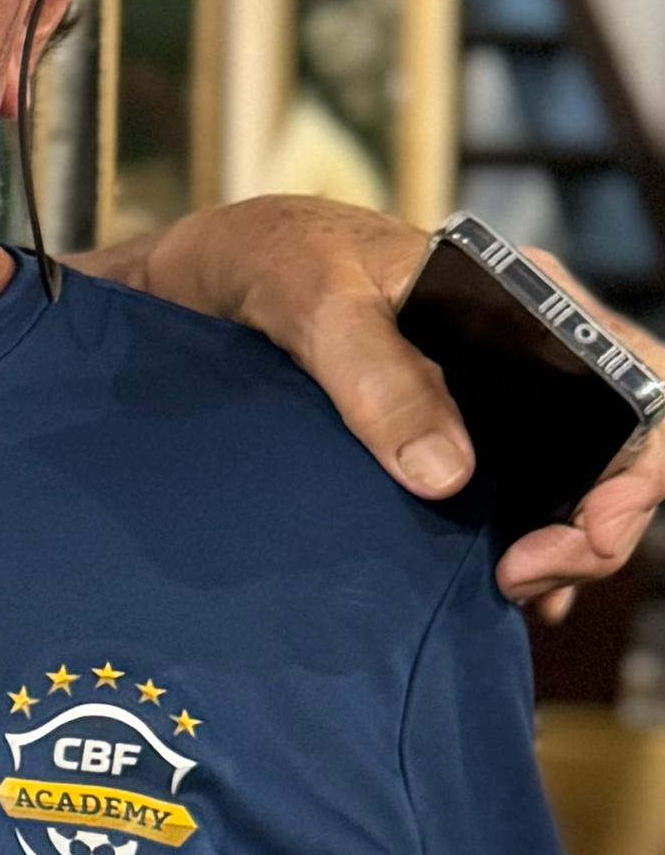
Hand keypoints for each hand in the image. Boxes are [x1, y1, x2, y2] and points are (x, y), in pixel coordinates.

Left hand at [102, 196, 664, 616]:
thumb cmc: (282, 259)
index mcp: (528, 302)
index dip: (638, 463)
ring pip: (576, 486)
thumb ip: (377, 381)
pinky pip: (522, 502)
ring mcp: (503, 402)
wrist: (231, 270)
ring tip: (507, 590)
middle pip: (619, 450)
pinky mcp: (462, 438)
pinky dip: (525, 553)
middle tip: (525, 578)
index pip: (637, 378)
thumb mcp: (318, 306)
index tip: (589, 527)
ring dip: (562, 551)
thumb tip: (445, 476)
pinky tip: (500, 595)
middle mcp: (536, 354)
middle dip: (597, 529)